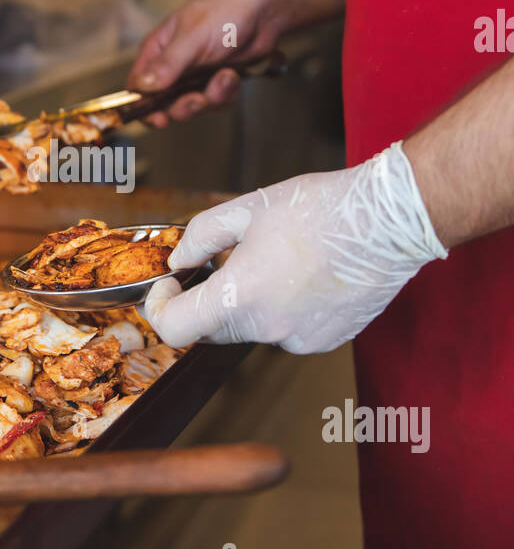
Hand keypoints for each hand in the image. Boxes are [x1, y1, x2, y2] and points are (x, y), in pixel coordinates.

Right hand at [127, 0, 282, 126]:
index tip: (158, 118)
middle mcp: (172, 66)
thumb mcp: (194, 38)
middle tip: (198, 100)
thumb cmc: (227, 13)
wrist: (265, 13)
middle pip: (163, 104)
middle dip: (184, 106)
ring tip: (226, 76)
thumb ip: (168, 64)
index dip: (143, 106)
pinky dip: (226, 93)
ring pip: (192, 106)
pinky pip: (214, 102)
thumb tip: (141, 86)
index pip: (137, 86)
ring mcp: (193, 77)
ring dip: (211, 97)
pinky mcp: (214, 83)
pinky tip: (233, 75)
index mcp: (157, 50)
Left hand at [144, 143, 447, 352]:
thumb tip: (180, 260)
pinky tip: (306, 274)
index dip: (161, 308)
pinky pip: (289, 329)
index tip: (169, 286)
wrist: (389, 221)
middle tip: (221, 261)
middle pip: (213, 330)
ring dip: (251, 301)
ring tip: (279, 259)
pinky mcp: (327, 340)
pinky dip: (286, 308)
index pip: (175, 330)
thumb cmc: (322, 209)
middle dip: (207, 300)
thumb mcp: (247, 208)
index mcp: (240, 296)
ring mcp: (301, 340)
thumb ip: (201, 236)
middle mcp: (268, 328)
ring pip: (254, 327)